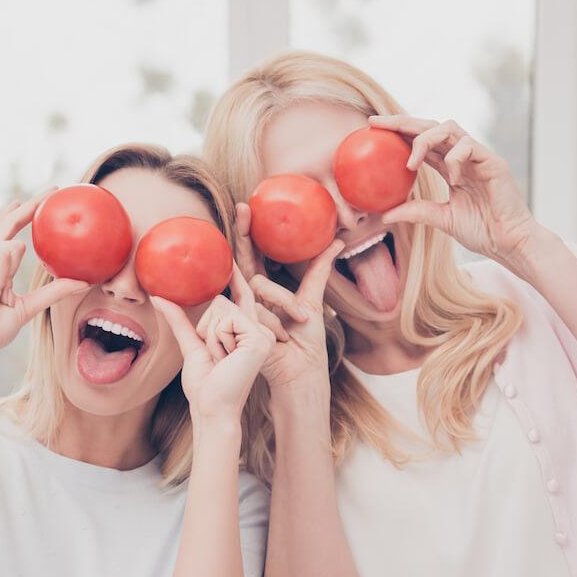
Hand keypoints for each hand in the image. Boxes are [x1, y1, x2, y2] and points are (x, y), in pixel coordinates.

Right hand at [0, 188, 88, 363]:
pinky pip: (4, 253)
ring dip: (9, 278)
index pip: (5, 233)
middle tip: (55, 189)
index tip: (30, 201)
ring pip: (13, 245)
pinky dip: (2, 276)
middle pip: (7, 223)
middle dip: (30, 206)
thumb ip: (54, 291)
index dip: (18, 215)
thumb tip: (84, 282)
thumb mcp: (30, 306)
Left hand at [151, 266, 275, 423]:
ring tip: (221, 358)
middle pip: (221, 301)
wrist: (212, 407)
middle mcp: (258, 329)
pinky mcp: (259, 337)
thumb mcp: (190, 345)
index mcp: (246, 330)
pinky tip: (226, 357)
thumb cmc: (204, 383)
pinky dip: (217, 338)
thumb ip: (179, 320)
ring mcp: (261, 333)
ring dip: (211, 336)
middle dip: (206, 327)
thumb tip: (158, 296)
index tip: (230, 258)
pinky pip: (227, 319)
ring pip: (222, 308)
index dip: (236, 277)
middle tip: (215, 355)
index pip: (238, 297)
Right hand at [235, 202, 342, 395]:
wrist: (301, 370)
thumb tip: (337, 242)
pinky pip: (260, 308)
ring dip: (286, 306)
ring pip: (260, 286)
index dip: (249, 231)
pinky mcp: (239, 325)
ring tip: (297, 324)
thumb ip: (319, 270)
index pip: (254, 254)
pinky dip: (279, 322)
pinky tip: (281, 338)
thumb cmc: (305, 341)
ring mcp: (242, 309)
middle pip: (242, 258)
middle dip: (244, 232)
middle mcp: (250, 295)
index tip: (247, 205)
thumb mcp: (313, 299)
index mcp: (264, 288)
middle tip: (244, 207)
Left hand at [369, 116, 538, 265]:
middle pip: (431, 126)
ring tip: (411, 163)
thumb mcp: (442, 219)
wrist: (509, 242)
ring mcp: (479, 156)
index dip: (399, 132)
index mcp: (452, 167)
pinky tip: (451, 175)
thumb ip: (416, 212)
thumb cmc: (482, 231)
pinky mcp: (493, 162)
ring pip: (449, 128)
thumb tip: (384, 215)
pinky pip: (469, 146)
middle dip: (402, 122)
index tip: (372, 128)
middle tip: (376, 124)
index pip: (422, 142)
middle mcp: (463, 156)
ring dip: (425, 140)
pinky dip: (455, 157)